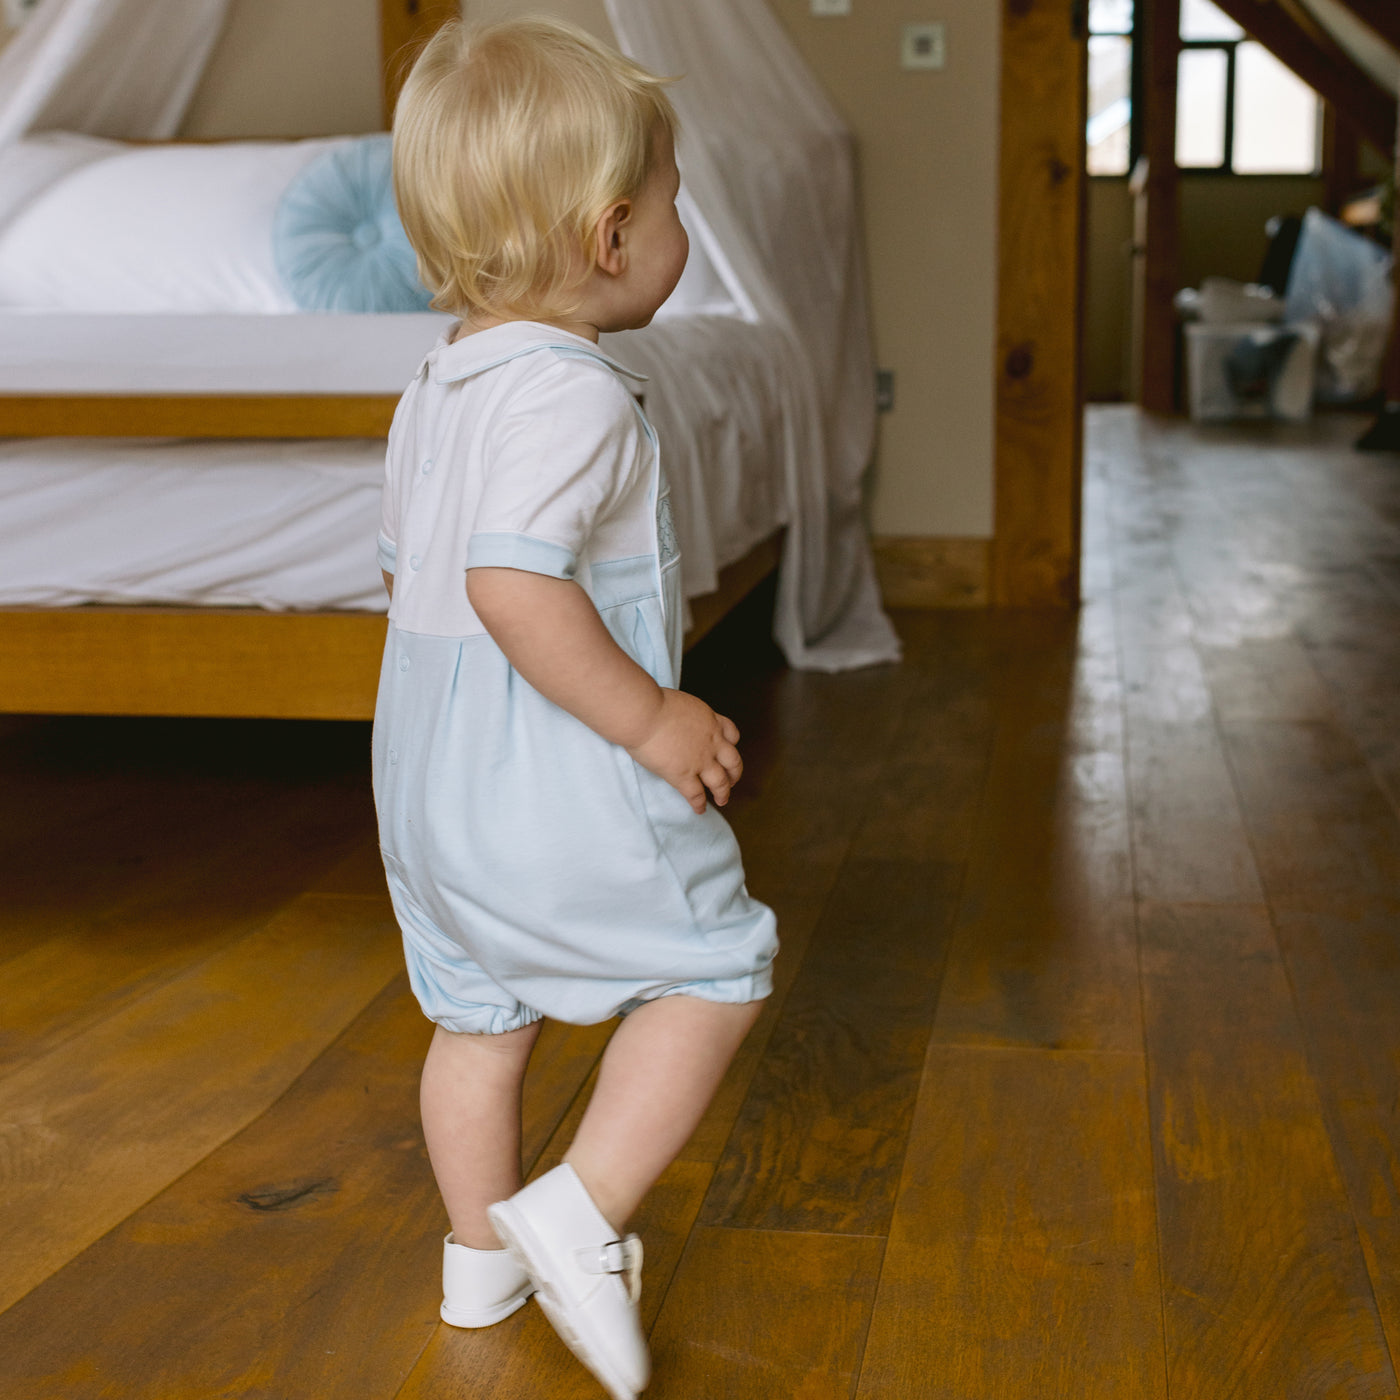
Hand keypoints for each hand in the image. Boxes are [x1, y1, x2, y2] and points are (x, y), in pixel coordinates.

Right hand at [625, 689, 742, 813]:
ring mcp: (700, 760)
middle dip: (734, 773)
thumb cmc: (652, 702)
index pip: (732, 734)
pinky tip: (699, 810)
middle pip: (733, 761)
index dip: (732, 745)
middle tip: (732, 780)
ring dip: (723, 793)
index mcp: (710, 720)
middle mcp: (711, 741)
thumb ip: (685, 715)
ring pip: (720, 782)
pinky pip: (696, 795)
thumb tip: (676, 719)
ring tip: (722, 800)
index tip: (729, 751)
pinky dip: (699, 804)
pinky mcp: (683, 775)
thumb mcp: (680, 702)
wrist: (644, 714)